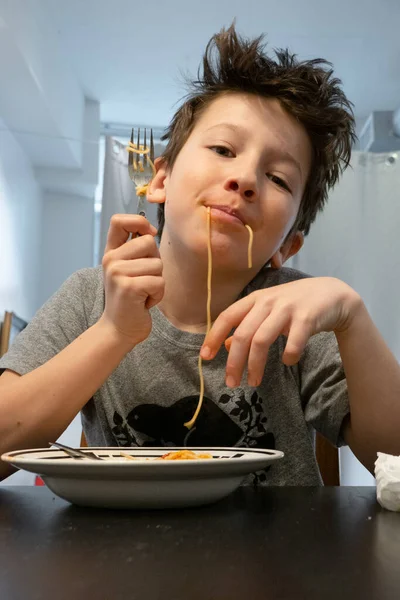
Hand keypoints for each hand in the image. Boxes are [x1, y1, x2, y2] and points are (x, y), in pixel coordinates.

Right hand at [99, 214, 163, 345]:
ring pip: (157, 264)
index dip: (139, 222)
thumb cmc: (130, 299)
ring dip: (158, 282)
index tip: (149, 234)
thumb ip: (136, 250)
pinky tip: (144, 302)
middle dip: (155, 262)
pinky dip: (158, 294)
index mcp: (111, 252)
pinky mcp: (129, 287)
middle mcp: (110, 259)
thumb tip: (152, 231)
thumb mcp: (128, 270)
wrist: (118, 329)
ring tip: (143, 293)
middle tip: (144, 280)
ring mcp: (117, 273)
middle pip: (149, 242)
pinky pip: (159, 281)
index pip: (119, 220)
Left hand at [200, 277, 361, 387]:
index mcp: (255, 299)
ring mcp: (287, 308)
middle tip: (232, 383)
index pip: (227, 317)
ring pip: (262, 339)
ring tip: (254, 382)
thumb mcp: (268, 311)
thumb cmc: (295, 305)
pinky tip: (289, 362)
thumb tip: (225, 345)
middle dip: (234, 362)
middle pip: (242, 334)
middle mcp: (268, 301)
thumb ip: (247, 325)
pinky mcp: (307, 317)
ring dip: (255, 364)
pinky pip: (293, 341)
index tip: (205, 357)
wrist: (332, 294)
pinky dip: (289, 356)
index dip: (214, 336)